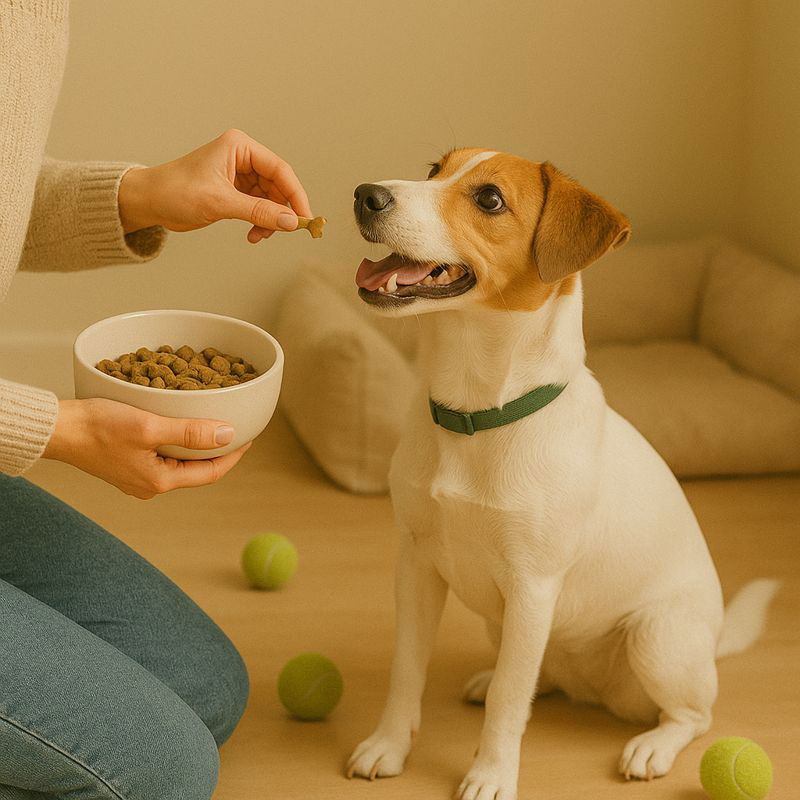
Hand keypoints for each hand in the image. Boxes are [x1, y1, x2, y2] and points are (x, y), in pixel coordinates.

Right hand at [43, 398, 250, 498]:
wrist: (56, 429)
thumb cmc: (98, 427)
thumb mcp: (150, 426)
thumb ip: (190, 433)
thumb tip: (229, 434)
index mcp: (160, 481)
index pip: (211, 473)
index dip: (233, 454)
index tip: (250, 436)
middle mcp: (151, 485)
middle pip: (197, 469)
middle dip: (218, 449)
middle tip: (235, 426)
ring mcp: (138, 476)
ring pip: (181, 462)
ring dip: (198, 444)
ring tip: (213, 422)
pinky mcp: (128, 464)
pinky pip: (164, 455)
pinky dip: (178, 441)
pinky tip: (182, 423)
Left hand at [118, 128, 311, 243]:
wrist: (149, 201)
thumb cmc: (175, 191)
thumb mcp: (220, 202)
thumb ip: (258, 212)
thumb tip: (291, 222)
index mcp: (240, 147)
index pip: (280, 170)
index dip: (295, 195)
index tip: (304, 218)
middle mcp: (243, 157)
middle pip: (279, 186)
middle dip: (281, 211)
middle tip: (283, 232)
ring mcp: (240, 174)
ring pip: (271, 200)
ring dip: (269, 220)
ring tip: (258, 235)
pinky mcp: (235, 191)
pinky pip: (259, 207)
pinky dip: (260, 222)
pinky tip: (252, 234)